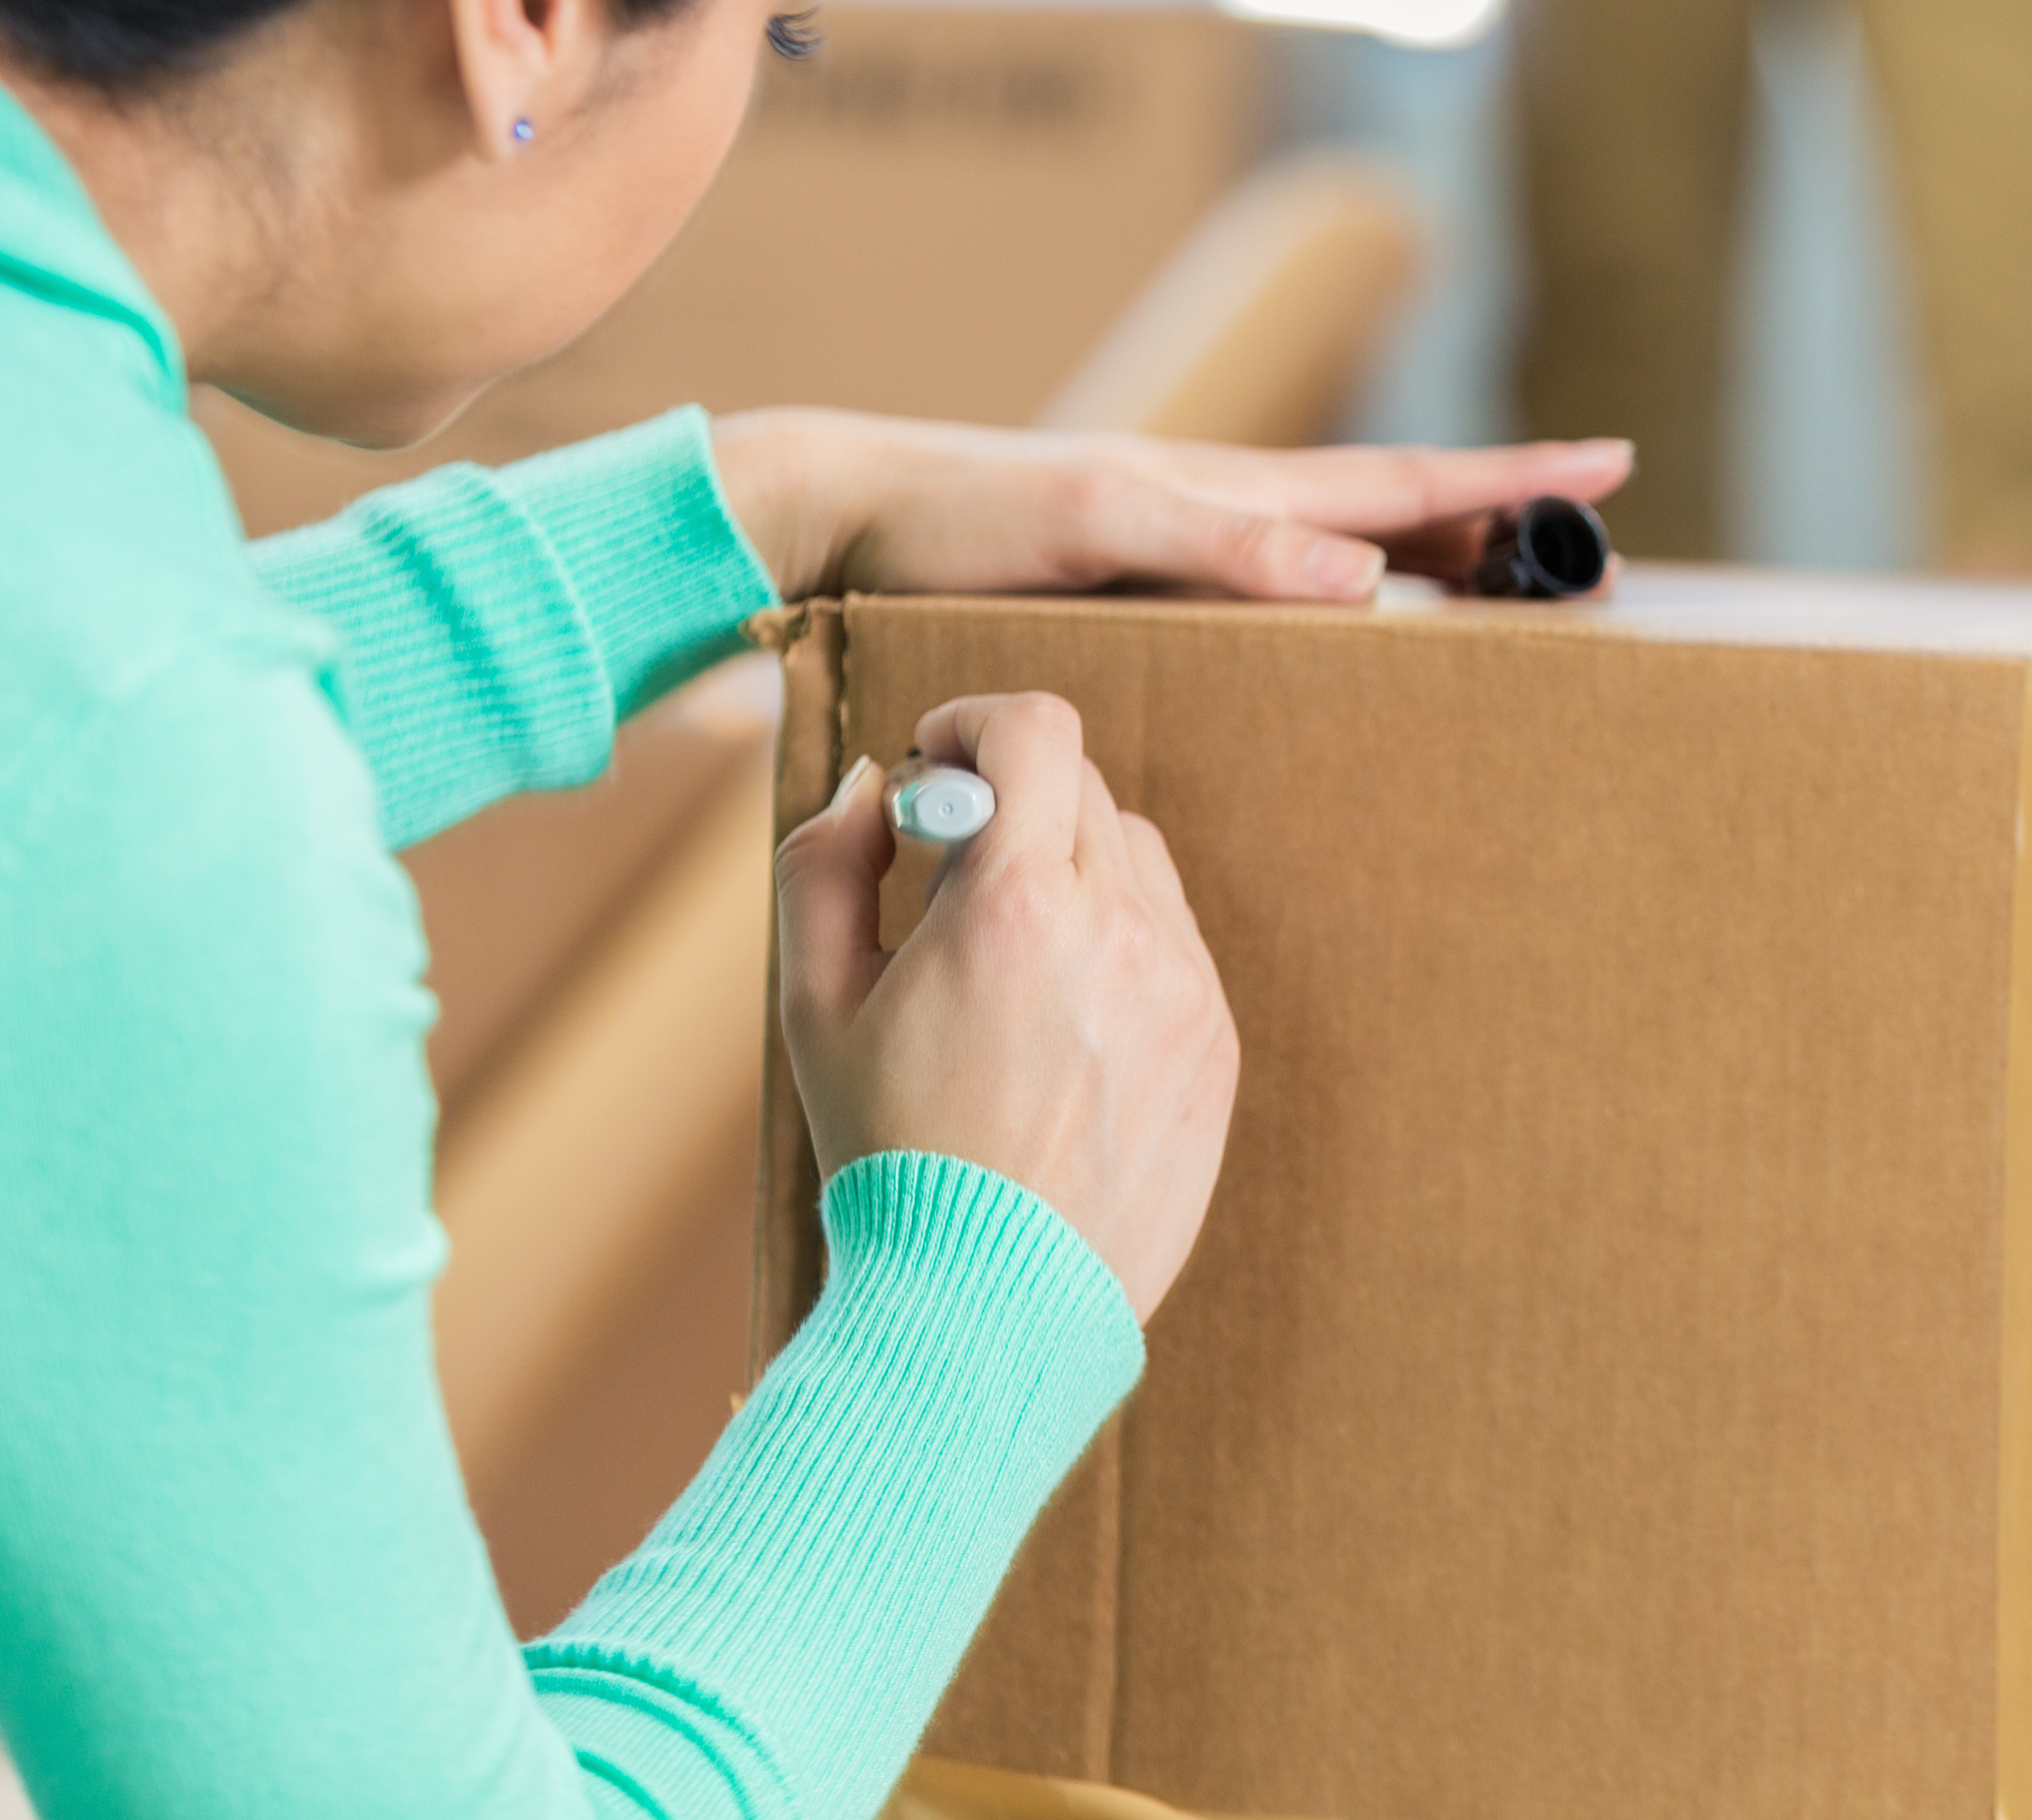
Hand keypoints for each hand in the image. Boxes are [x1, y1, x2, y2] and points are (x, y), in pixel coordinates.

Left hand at [712, 409, 1631, 604]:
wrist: (840, 517)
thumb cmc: (956, 522)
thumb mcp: (1094, 530)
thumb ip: (1226, 547)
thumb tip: (1364, 577)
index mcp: (1235, 491)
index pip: (1409, 480)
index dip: (1517, 478)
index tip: (1615, 463)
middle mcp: (1226, 511)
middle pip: (1400, 512)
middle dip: (1505, 527)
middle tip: (1593, 564)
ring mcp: (1189, 544)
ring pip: (1348, 549)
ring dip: (1436, 561)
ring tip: (1506, 594)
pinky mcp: (1143, 582)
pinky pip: (1283, 588)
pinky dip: (1348, 599)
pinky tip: (1345, 635)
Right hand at [775, 692, 1237, 1318]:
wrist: (989, 1308)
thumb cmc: (890, 1156)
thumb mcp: (813, 1004)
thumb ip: (826, 863)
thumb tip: (877, 782)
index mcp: (1019, 905)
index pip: (1036, 729)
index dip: (975, 723)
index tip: (938, 765)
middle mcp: (1121, 930)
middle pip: (1081, 785)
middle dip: (1009, 802)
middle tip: (946, 878)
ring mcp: (1185, 987)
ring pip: (1134, 857)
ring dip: (1068, 868)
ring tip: (1004, 963)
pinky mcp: (1217, 1041)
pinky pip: (1170, 941)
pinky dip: (1114, 944)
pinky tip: (1057, 1026)